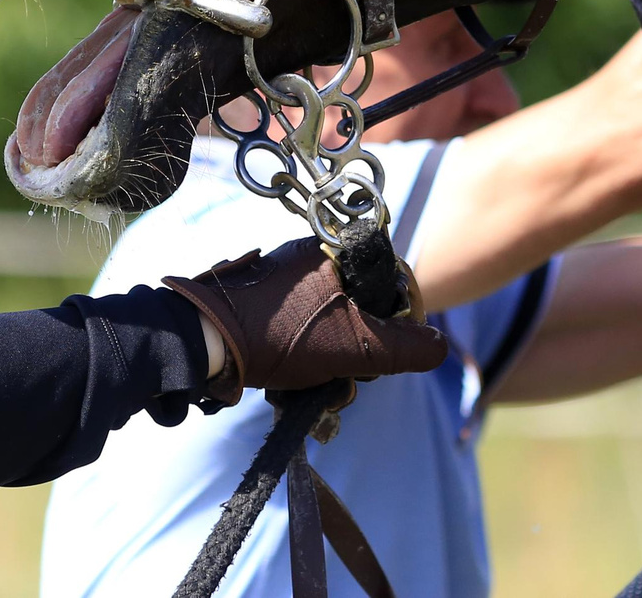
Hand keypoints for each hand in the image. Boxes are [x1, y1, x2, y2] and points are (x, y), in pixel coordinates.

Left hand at [165, 237, 447, 404]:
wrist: (200, 342)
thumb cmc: (281, 336)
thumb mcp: (355, 346)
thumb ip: (405, 348)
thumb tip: (440, 347)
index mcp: (335, 251)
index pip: (391, 282)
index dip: (398, 324)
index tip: (389, 356)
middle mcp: (309, 258)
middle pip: (362, 310)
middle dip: (360, 355)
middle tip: (345, 380)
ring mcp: (282, 281)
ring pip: (331, 328)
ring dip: (331, 366)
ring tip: (314, 391)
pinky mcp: (260, 305)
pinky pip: (301, 333)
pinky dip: (304, 362)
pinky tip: (292, 386)